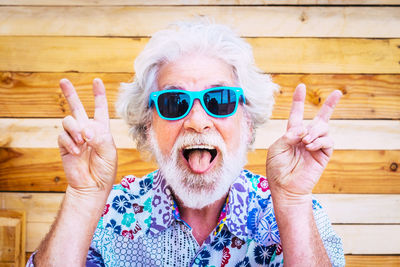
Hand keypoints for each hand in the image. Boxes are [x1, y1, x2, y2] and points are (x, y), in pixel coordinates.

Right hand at [57, 78, 116, 195]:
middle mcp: (87, 130)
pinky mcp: (64, 145)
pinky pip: (63, 136)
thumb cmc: (105, 170)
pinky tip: (76, 151)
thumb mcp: (109, 152)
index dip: (98, 95)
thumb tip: (85, 128)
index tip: (96, 81)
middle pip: (77, 108)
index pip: (100, 109)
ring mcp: (75, 137)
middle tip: (63, 81)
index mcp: (101, 130)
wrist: (92, 186)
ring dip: (75, 129)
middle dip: (70, 94)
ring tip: (82, 141)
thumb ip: (99, 138)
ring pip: (69, 120)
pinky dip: (69, 142)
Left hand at [266, 84, 341, 199]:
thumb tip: (303, 129)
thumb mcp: (276, 149)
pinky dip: (319, 141)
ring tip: (305, 142)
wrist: (286, 188)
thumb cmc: (277, 169)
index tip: (301, 86)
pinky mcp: (323, 155)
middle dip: (330, 105)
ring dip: (315, 132)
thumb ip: (287, 136)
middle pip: (320, 118)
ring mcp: (316, 146)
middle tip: (336, 95)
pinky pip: (328, 141)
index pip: (297, 114)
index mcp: (292, 134)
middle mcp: (305, 137)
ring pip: (323, 128)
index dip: (299, 100)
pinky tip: (310, 146)